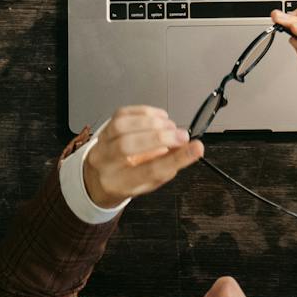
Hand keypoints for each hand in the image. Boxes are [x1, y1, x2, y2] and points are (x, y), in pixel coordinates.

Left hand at [82, 105, 203, 208]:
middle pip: (128, 146)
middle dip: (160, 137)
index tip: (196, 147)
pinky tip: (159, 117)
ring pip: (121, 127)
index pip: (149, 171)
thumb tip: (193, 148)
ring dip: (151, 123)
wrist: (100, 176)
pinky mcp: (104, 127)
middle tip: (183, 135)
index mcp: (120, 184)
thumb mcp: (151, 181)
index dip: (176, 158)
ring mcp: (101, 144)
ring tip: (170, 126)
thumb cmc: (129, 179)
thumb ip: (169, 165)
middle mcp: (106, 163)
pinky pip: (122, 114)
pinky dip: (144, 112)